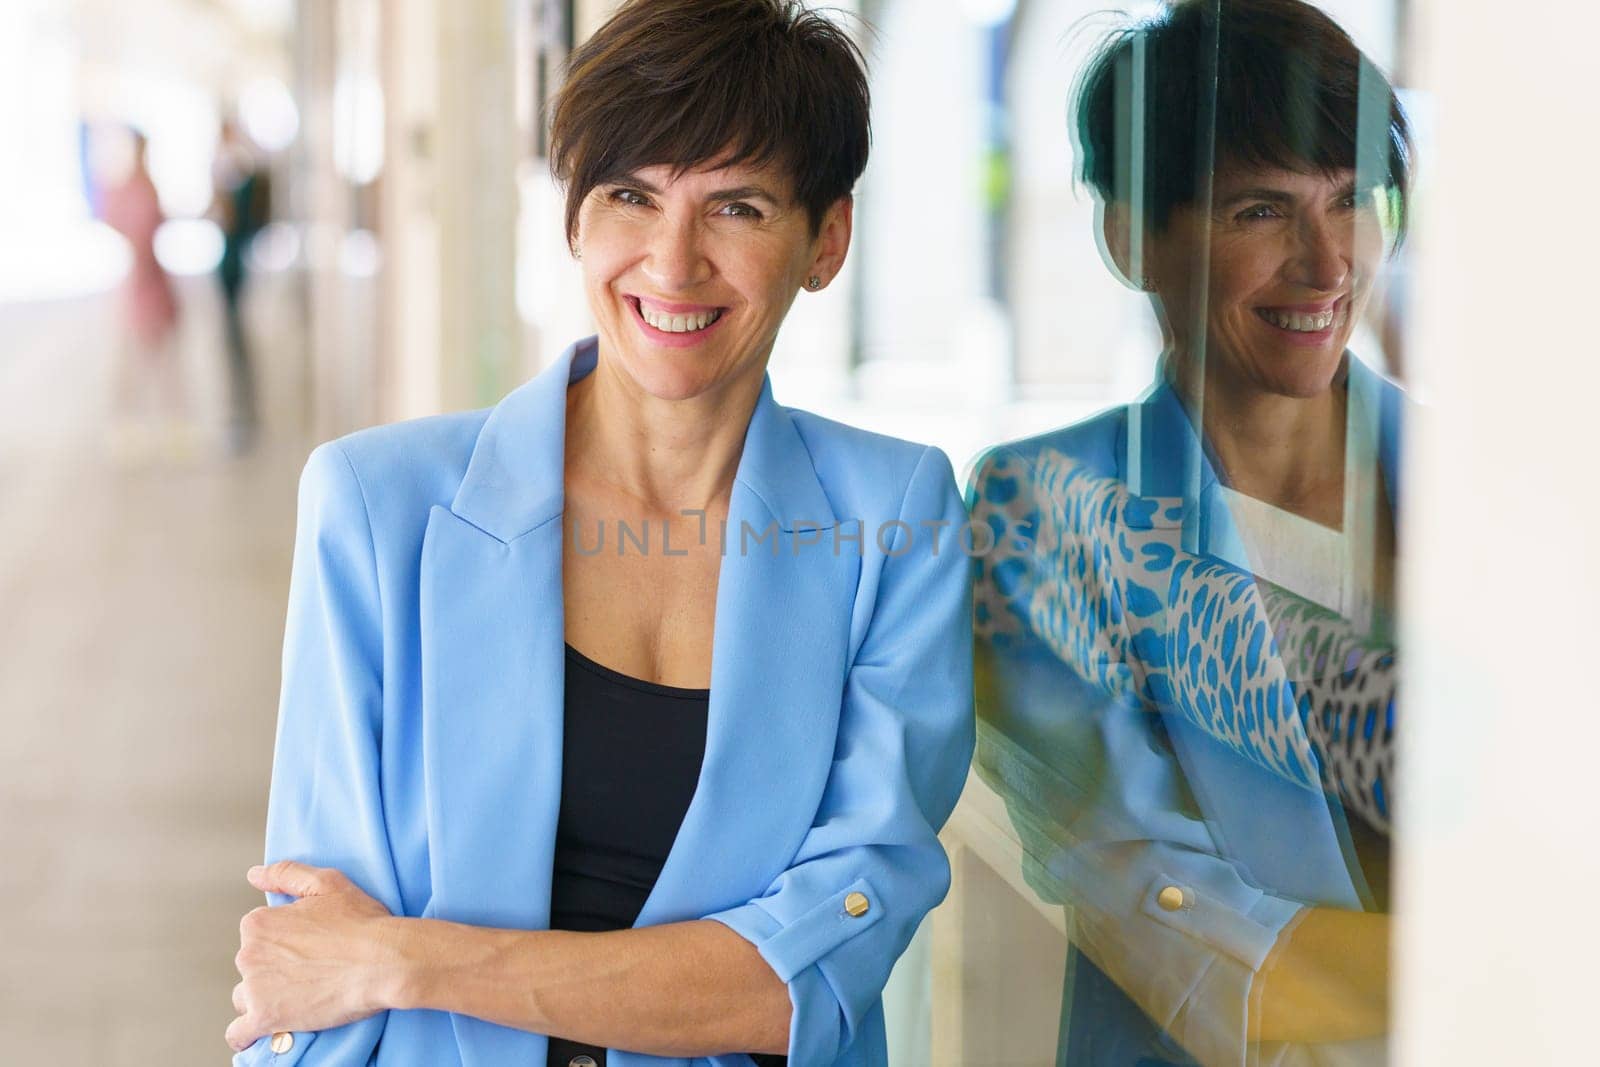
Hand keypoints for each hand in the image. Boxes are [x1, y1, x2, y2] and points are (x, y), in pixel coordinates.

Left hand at [226, 861, 397, 1052]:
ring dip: (264, 999)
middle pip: (251, 966)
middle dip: (273, 969)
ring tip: (298, 999)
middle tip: (310, 972)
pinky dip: (247, 1034)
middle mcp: (249, 954)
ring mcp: (255, 988)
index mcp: (260, 923)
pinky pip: (239, 1033)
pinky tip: (262, 1031)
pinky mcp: (265, 1019)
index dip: (283, 941)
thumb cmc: (362, 922)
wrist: (385, 962)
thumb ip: (286, 874)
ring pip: (246, 997)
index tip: (306, 948)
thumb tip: (254, 875)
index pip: (256, 935)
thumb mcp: (328, 884)